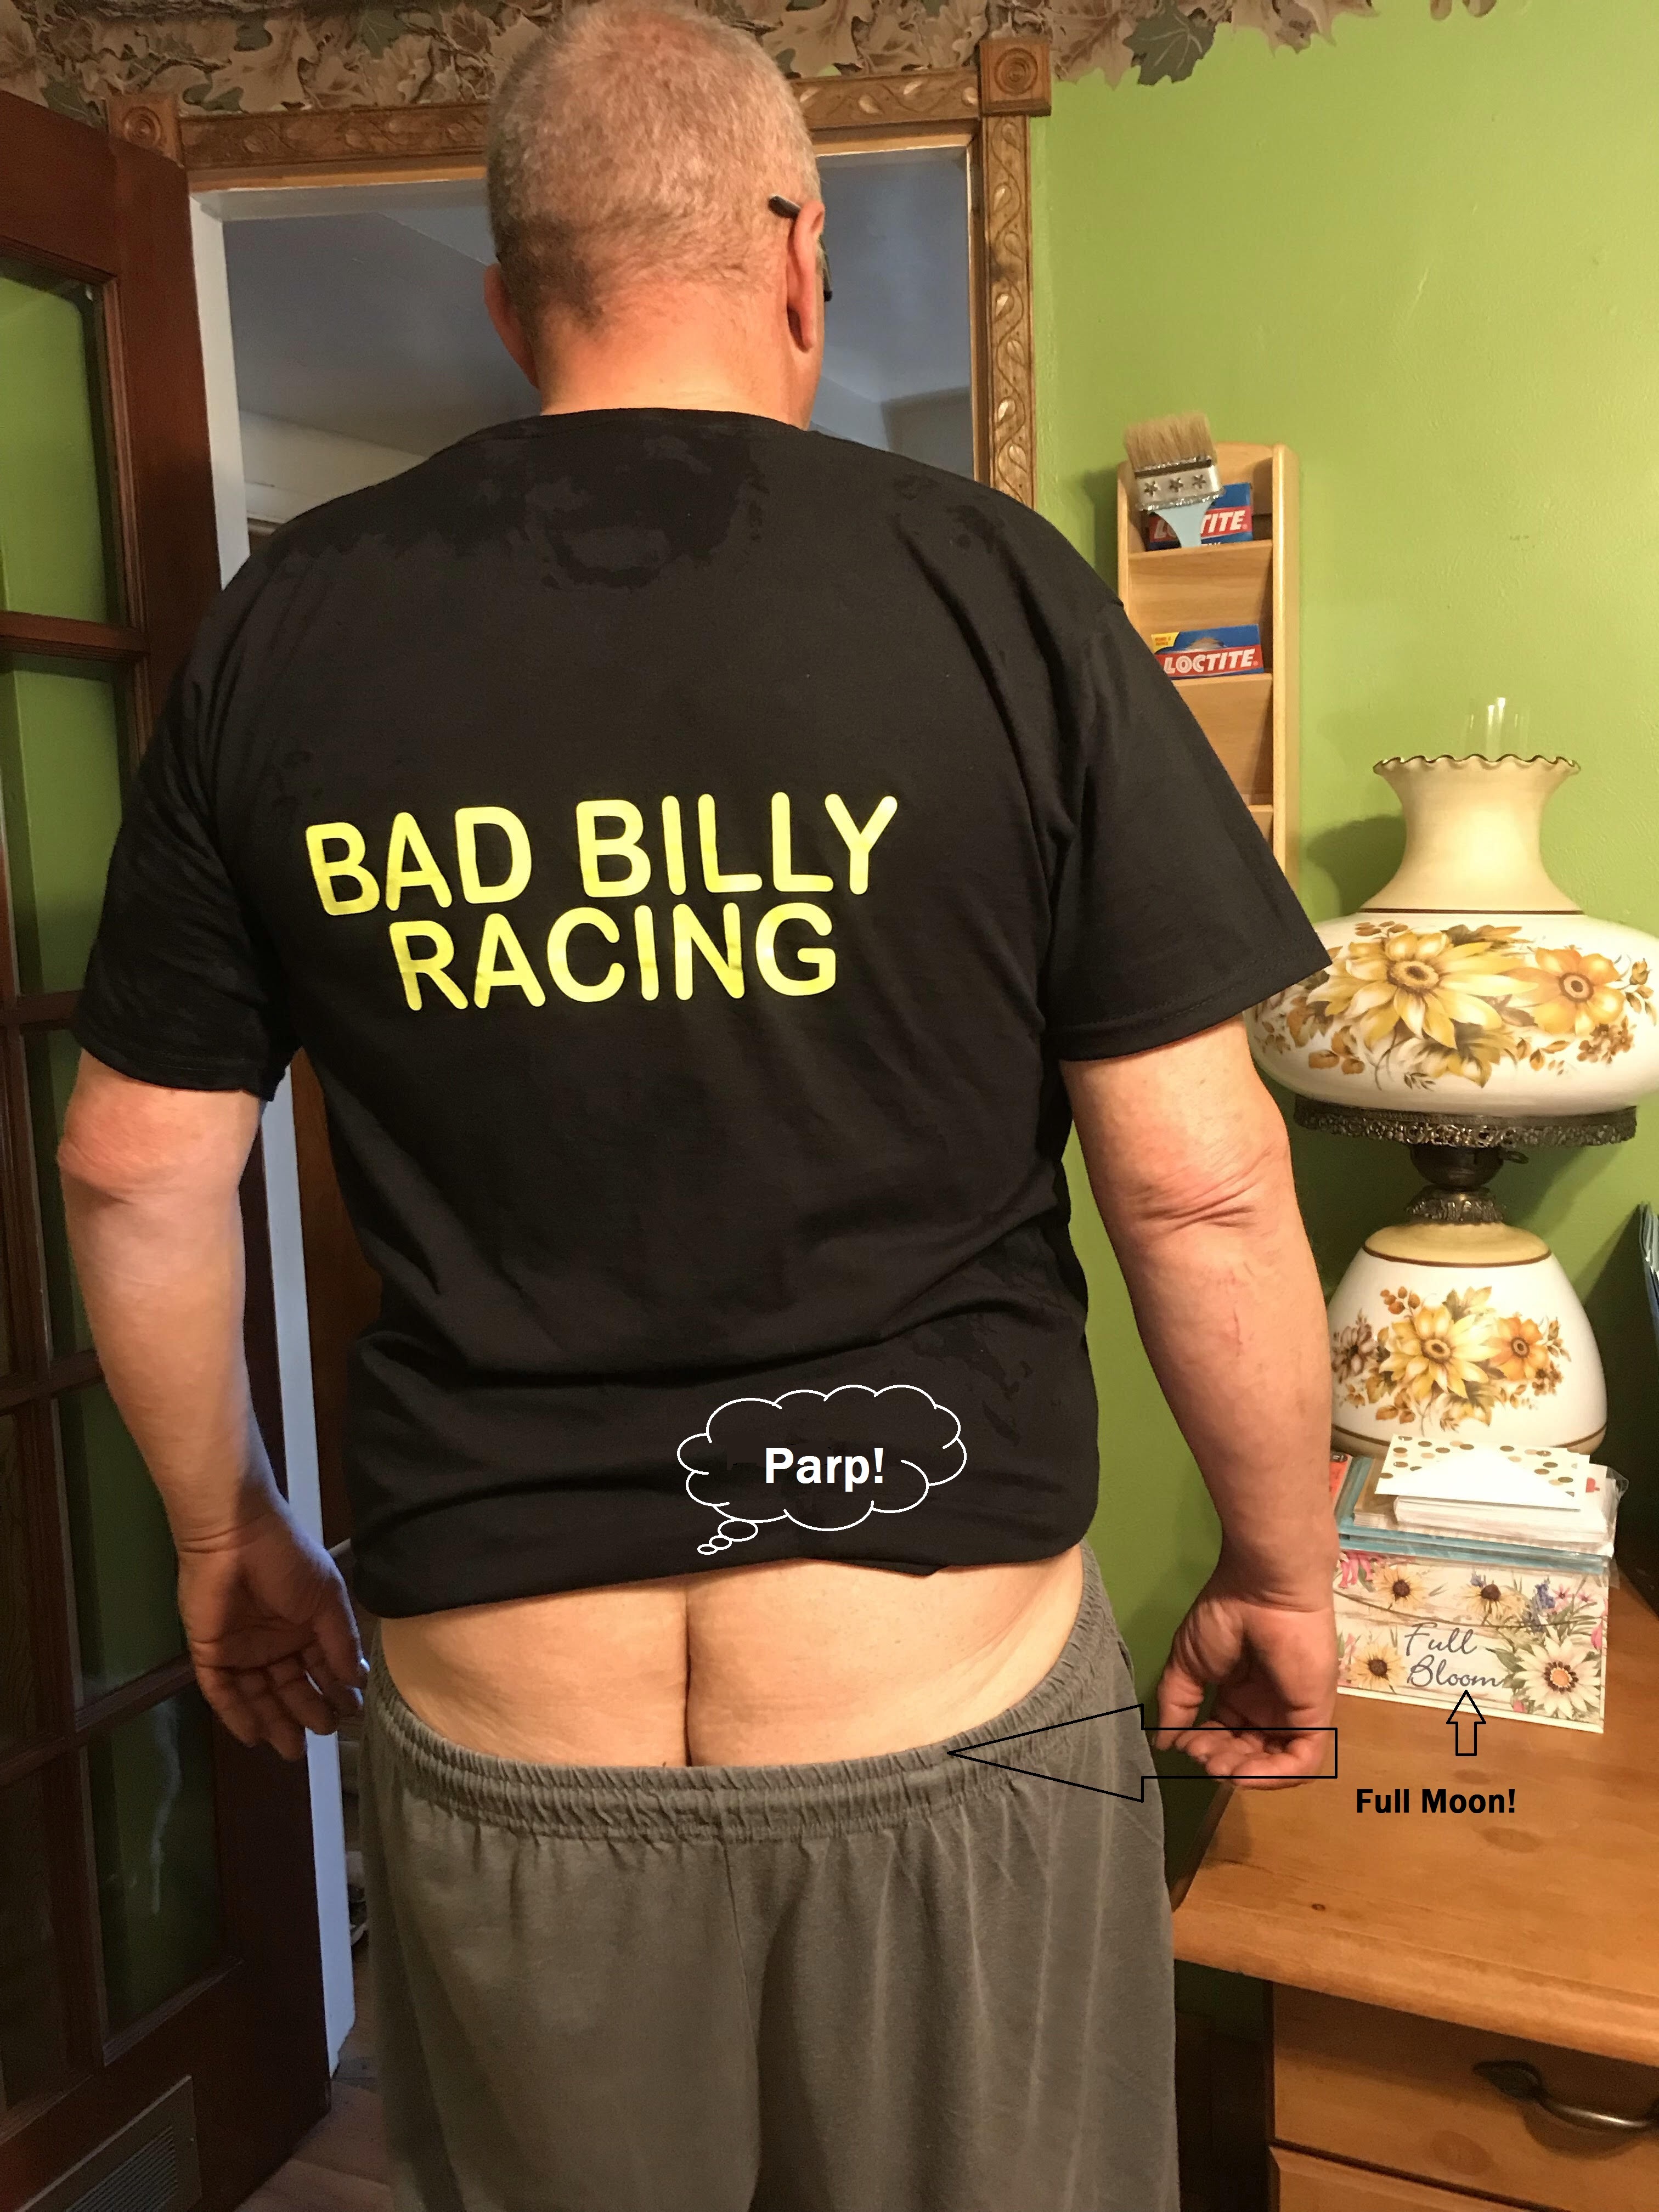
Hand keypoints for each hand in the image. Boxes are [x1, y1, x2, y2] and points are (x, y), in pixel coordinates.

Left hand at [175, 1501, 366, 1760]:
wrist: (236, 1537)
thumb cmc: (289, 1562)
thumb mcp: (326, 1599)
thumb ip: (341, 1641)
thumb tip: (359, 1680)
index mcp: (306, 1626)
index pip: (322, 1668)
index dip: (336, 1691)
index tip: (351, 1714)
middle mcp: (275, 1643)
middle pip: (293, 1687)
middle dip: (308, 1712)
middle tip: (323, 1734)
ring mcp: (242, 1650)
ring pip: (260, 1696)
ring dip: (276, 1722)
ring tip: (293, 1749)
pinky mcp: (210, 1654)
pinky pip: (222, 1693)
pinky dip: (237, 1716)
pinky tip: (254, 1737)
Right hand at [1154, 1564, 1335, 1789]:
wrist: (1262, 1590)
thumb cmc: (1225, 1617)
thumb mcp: (1188, 1663)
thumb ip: (1177, 1704)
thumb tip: (1162, 1742)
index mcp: (1242, 1693)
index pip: (1225, 1736)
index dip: (1204, 1747)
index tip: (1184, 1744)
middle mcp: (1270, 1707)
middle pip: (1248, 1754)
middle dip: (1222, 1763)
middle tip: (1202, 1757)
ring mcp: (1295, 1713)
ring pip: (1275, 1765)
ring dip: (1245, 1774)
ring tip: (1220, 1766)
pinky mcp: (1316, 1717)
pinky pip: (1301, 1762)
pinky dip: (1273, 1776)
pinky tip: (1243, 1773)